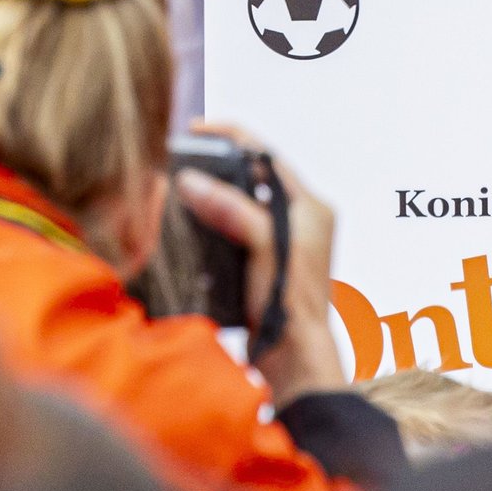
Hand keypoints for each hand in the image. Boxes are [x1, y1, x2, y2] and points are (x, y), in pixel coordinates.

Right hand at [174, 125, 347, 406]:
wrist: (292, 359)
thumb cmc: (291, 302)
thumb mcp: (262, 244)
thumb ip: (231, 208)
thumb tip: (192, 182)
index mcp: (310, 206)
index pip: (267, 156)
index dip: (232, 138)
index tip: (198, 130)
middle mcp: (300, 221)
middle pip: (252, 178)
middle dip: (218, 167)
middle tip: (183, 160)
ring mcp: (282, 244)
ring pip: (240, 205)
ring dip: (213, 197)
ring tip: (181, 189)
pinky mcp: (263, 266)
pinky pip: (234, 232)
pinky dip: (213, 225)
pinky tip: (191, 226)